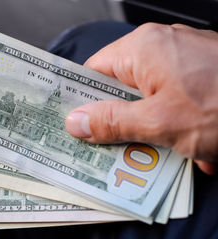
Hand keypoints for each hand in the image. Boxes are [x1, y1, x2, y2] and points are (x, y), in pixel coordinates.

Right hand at [65, 23, 217, 173]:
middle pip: (120, 87)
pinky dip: (177, 126)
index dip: (80, 100)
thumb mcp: (160, 123)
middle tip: (110, 148)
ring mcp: (184, 61)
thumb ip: (111, 122)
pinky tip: (193, 148)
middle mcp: (162, 48)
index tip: (73, 126)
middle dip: (119, 122)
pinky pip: (174, 100)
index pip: (92, 72)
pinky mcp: (202, 75)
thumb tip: (74, 122)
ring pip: (147, 98)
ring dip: (151, 130)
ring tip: (159, 153)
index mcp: (143, 48)